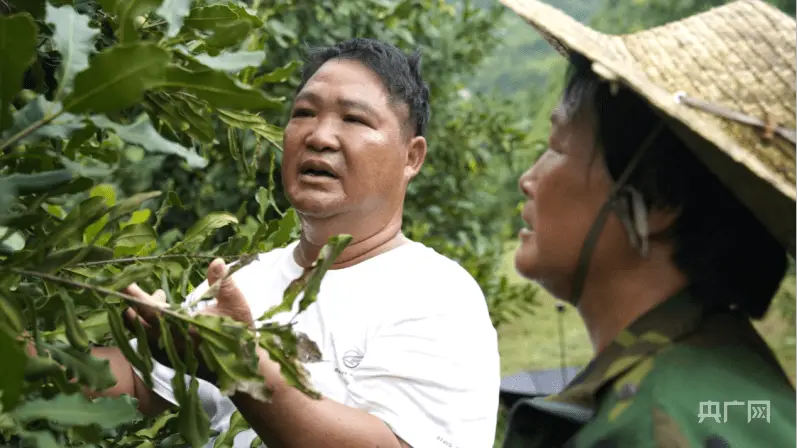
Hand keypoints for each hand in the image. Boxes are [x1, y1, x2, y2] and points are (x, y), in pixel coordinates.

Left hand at [122, 258, 254, 380]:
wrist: (241, 363)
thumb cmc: (239, 332)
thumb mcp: (236, 304)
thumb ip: (223, 283)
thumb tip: (216, 261)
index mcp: (186, 329)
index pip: (156, 312)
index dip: (140, 298)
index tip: (127, 285)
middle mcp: (173, 340)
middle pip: (143, 321)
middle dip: (136, 302)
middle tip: (133, 286)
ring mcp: (170, 347)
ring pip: (144, 330)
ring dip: (140, 313)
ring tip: (146, 297)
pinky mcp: (171, 351)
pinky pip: (150, 335)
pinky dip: (147, 322)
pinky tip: (156, 311)